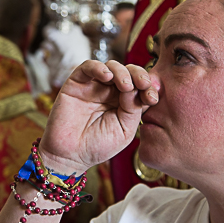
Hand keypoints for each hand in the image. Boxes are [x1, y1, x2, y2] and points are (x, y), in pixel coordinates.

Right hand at [39, 60, 157, 173]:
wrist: (70, 156)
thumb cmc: (97, 146)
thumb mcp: (125, 130)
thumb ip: (134, 109)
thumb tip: (136, 88)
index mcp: (125, 103)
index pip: (141, 87)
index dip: (149, 87)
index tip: (153, 98)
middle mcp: (110, 92)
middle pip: (129, 72)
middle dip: (139, 75)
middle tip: (143, 84)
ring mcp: (94, 87)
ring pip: (112, 66)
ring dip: (122, 72)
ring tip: (125, 85)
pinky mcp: (77, 83)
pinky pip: (88, 67)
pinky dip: (99, 67)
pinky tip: (107, 77)